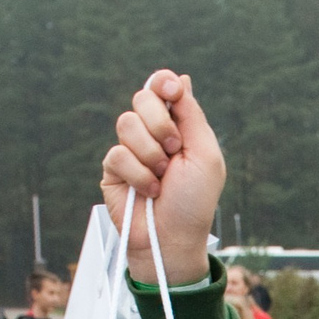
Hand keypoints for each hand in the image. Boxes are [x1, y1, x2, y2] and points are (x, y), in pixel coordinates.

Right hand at [102, 70, 225, 283]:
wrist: (172, 239)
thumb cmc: (194, 202)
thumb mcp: (205, 155)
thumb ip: (192, 115)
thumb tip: (180, 79)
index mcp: (176, 126)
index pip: (161, 87)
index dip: (163, 84)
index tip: (172, 95)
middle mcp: (152, 133)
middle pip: (142, 98)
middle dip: (160, 123)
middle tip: (173, 150)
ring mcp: (130, 150)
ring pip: (127, 123)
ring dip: (150, 154)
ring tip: (162, 178)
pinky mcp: (113, 169)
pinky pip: (118, 153)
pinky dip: (138, 174)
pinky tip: (148, 191)